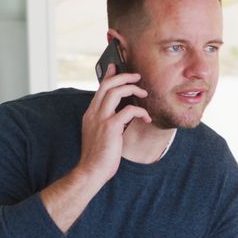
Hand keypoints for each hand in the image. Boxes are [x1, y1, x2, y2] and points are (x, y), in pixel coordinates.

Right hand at [76, 64, 150, 185]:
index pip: (99, 89)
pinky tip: (146, 118)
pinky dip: (140, 111)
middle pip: (107, 85)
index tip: (115, 66)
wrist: (91, 171)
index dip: (108, 76)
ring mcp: (101, 119)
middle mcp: (93, 113)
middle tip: (137, 76)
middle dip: (123, 76)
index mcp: (90, 114)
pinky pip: (128, 110)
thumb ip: (106, 121)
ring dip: (132, 89)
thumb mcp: (99, 134)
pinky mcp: (111, 127)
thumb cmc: (98, 156)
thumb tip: (121, 113)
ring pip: (116, 92)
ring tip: (143, 93)